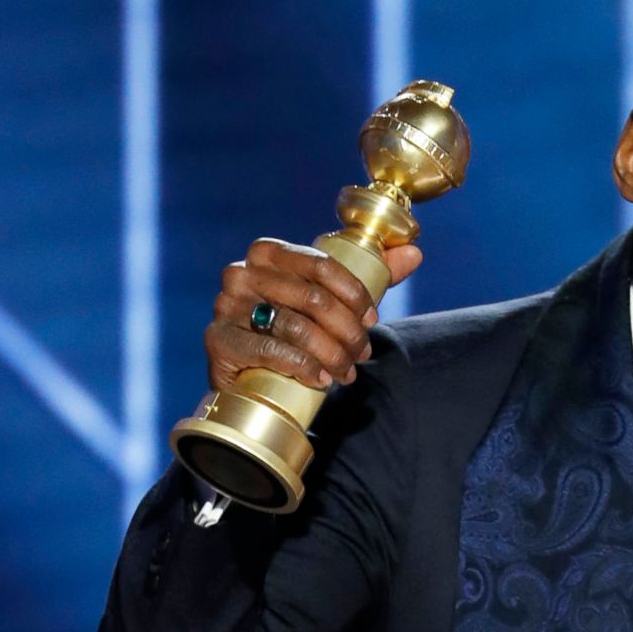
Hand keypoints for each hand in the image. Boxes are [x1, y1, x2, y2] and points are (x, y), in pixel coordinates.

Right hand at [205, 237, 422, 390]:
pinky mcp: (218, 340)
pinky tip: (321, 380)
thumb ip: (374, 274)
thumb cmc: (297, 328)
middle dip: (348, 331)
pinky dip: (304, 366)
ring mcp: (226, 306)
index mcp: (267, 252)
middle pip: (312, 299)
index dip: (355, 293)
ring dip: (332, 354)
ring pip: (296, 326)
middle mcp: (241, 273)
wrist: (251, 376)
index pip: (321, 264)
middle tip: (363, 354)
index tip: (372, 319)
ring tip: (347, 372)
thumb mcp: (333, 298)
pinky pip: (271, 350)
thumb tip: (414, 251)